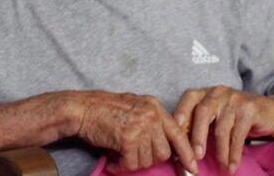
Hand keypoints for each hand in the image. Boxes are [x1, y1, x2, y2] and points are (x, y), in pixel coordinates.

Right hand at [74, 91, 197, 173]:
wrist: (81, 108)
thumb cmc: (104, 110)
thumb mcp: (134, 108)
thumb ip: (152, 123)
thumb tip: (166, 149)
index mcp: (155, 107)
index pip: (178, 133)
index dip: (186, 153)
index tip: (192, 167)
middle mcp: (151, 115)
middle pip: (163, 152)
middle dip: (148, 160)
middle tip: (131, 156)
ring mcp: (141, 126)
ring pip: (148, 160)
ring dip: (132, 163)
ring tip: (119, 155)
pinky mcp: (128, 138)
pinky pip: (131, 164)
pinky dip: (121, 167)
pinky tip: (113, 161)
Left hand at [173, 86, 273, 174]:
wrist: (273, 111)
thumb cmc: (238, 117)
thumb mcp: (218, 116)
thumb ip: (201, 126)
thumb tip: (181, 149)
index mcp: (207, 93)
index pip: (189, 97)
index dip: (181, 111)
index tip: (175, 128)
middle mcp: (218, 93)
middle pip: (203, 112)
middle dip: (197, 136)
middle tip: (196, 156)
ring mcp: (235, 100)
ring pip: (222, 128)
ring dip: (220, 152)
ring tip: (221, 167)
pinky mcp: (250, 110)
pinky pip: (238, 135)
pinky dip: (234, 154)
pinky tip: (232, 165)